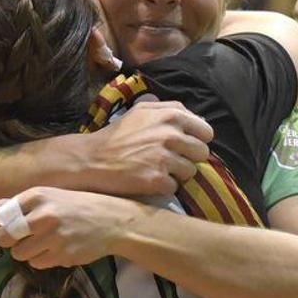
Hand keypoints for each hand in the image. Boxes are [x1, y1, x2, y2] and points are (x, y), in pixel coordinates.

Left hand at [0, 187, 136, 268]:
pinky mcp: (63, 254)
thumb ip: (10, 204)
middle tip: (21, 237)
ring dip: (26, 251)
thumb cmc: (72, 206)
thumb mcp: (43, 198)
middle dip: (8, 241)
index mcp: (37, 195)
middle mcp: (44, 214)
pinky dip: (42, 260)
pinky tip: (55, 249)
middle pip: (4, 238)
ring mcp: (54, 236)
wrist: (111, 220)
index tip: (9, 225)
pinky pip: (37, 264)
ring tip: (42, 242)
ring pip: (19, 254)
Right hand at [67, 100, 211, 194]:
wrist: (91, 159)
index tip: (182, 146)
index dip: (196, 140)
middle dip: (188, 158)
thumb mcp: (140, 111)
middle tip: (168, 160)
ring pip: (190, 172)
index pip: (206, 131)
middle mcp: (171, 134)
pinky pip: (174, 187)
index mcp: (171, 115)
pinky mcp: (157, 180)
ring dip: (176, 174)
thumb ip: (169, 109)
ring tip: (155, 169)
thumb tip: (193, 116)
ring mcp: (164, 158)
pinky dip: (162, 187)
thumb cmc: (116, 135)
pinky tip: (147, 180)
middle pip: (202, 153)